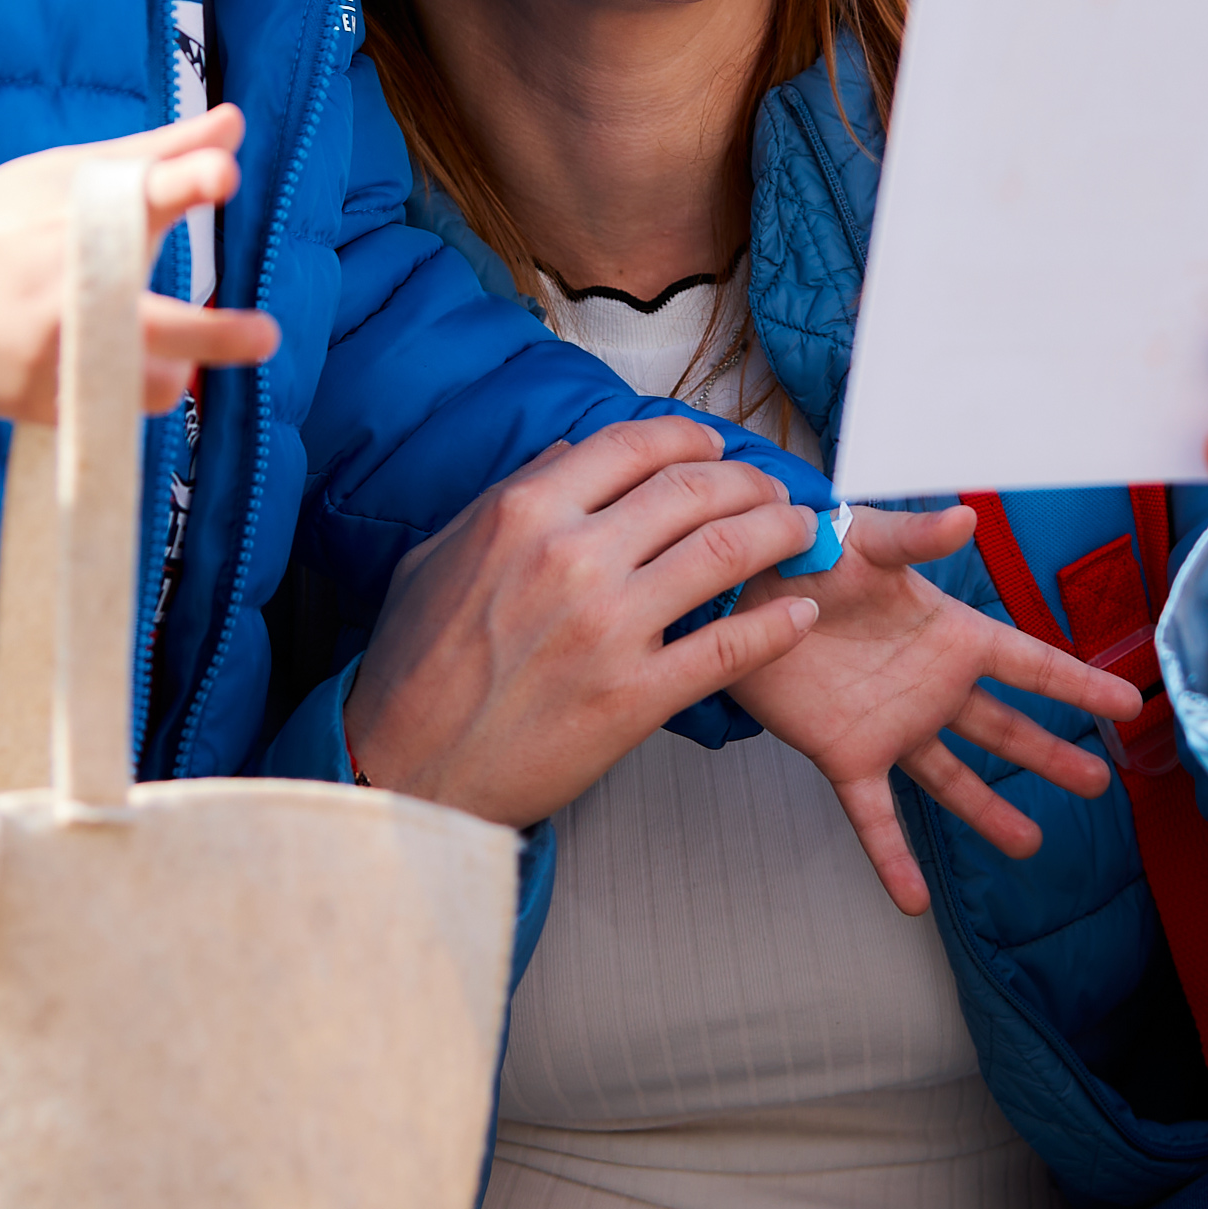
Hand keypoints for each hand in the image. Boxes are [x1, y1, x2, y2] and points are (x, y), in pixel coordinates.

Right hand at [0, 106, 278, 420]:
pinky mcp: (39, 397)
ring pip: (144, 380)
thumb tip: (236, 121)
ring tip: (180, 358)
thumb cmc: (14, 220)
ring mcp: (52, 347)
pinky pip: (113, 410)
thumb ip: (163, 154)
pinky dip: (130, 391)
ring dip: (174, 369)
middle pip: (151, 318)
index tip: (223, 174)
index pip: (144, 192)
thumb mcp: (76, 175)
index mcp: (85, 215)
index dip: (186, 180)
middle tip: (265, 334)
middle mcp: (70, 283)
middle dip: (212, 332)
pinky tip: (129, 372)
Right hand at [341, 419, 826, 827]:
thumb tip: (568, 451)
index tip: (716, 446)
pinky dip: (777, 625)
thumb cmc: (415, 668)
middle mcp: (573, 557)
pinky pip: (729, 648)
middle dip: (748, 481)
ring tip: (802, 533)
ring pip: (726, 554)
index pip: (633, 445)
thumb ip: (509, 496)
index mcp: (523, 513)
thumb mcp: (437, 554)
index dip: (691, 438)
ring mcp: (609, 628)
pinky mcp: (635, 696)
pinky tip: (800, 614)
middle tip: (773, 489)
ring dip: (779, 534)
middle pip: (693, 491)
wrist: (405, 770)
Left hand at [728, 505, 1142, 914]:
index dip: (1078, 684)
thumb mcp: (866, 541)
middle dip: (1050, 755)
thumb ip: (915, 537)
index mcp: (950, 636)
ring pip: (952, 779)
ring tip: (1029, 845)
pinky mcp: (846, 755)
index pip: (1030, 664)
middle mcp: (930, 688)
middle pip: (1004, 729)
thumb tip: (967, 516)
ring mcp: (892, 726)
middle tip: (1099, 782)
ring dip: (989, 812)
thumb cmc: (808, 554)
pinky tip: (911, 902)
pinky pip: (876, 818)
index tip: (1129, 704)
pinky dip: (892, 860)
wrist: (738, 590)